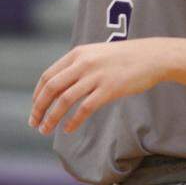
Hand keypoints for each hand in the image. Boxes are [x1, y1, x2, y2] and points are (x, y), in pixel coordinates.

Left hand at [29, 38, 170, 134]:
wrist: (151, 56)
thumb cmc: (124, 58)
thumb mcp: (96, 54)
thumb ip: (78, 66)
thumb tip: (61, 86)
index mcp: (77, 54)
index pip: (48, 76)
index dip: (38, 94)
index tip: (35, 108)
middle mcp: (83, 63)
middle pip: (51, 88)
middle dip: (39, 108)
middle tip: (34, 123)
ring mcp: (96, 76)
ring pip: (64, 100)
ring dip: (51, 117)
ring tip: (45, 130)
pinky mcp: (109, 89)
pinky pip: (84, 108)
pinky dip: (73, 121)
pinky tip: (68, 129)